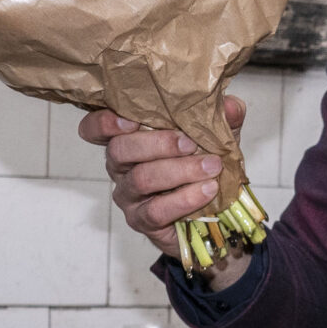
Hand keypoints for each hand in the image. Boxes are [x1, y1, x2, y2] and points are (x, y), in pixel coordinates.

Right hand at [79, 95, 253, 288]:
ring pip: (141, 179)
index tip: (130, 120)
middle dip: (156, 143)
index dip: (104, 122)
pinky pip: (156, 210)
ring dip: (179, 171)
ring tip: (211, 167)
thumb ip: (222, 119)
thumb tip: (231, 106)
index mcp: (129, 138)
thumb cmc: (205, 165)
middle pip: (119, 149)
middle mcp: (120, 166)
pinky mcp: (142, 221)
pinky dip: (185, 199)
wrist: (217, 213)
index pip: (95, 128)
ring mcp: (128, 195)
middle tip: (190, 143)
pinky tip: (207, 190)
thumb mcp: (217, 137)